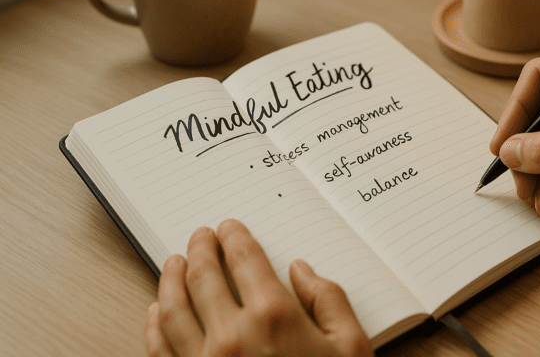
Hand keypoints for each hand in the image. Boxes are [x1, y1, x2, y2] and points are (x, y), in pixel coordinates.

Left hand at [145, 219, 372, 356]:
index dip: (235, 237)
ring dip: (170, 277)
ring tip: (172, 262)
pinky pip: (160, 348)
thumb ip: (329, 299)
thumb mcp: (353, 347)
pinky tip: (156, 309)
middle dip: (200, 248)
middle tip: (200, 236)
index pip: (244, 258)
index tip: (230, 228)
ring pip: (172, 306)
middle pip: (204, 275)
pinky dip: (154, 322)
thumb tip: (302, 271)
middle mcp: (233, 334)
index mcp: (275, 316)